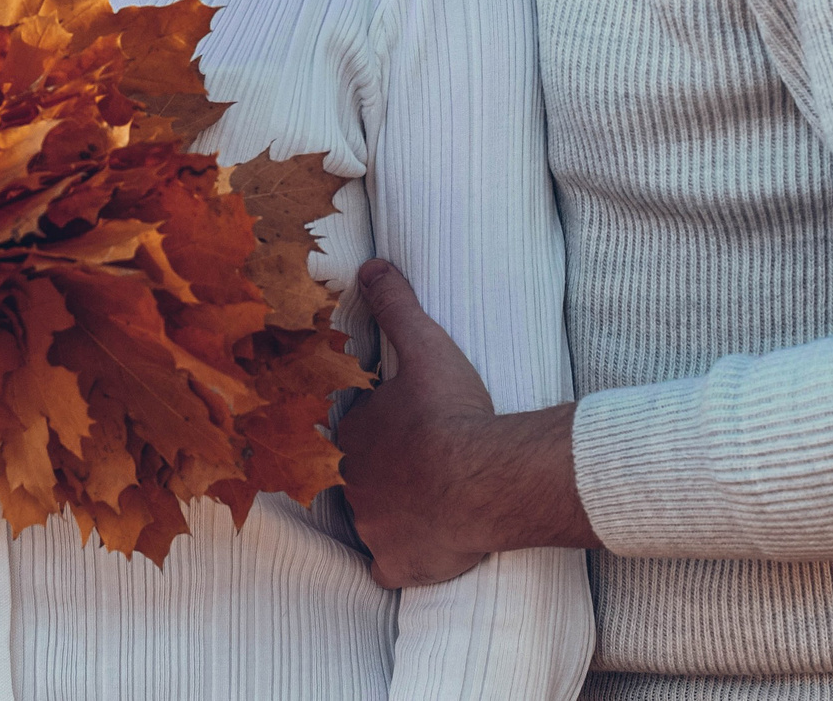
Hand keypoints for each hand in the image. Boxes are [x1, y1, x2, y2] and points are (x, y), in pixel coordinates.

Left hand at [339, 260, 596, 589]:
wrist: (483, 477)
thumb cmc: (451, 411)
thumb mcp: (425, 345)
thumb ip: (396, 305)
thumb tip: (372, 266)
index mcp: (351, 437)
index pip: (351, 434)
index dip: (377, 431)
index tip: (406, 429)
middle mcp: (350, 486)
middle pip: (360, 480)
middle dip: (385, 474)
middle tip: (423, 466)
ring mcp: (371, 529)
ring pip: (374, 522)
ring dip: (397, 513)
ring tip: (433, 501)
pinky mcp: (396, 565)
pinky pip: (393, 566)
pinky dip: (408, 558)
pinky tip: (431, 544)